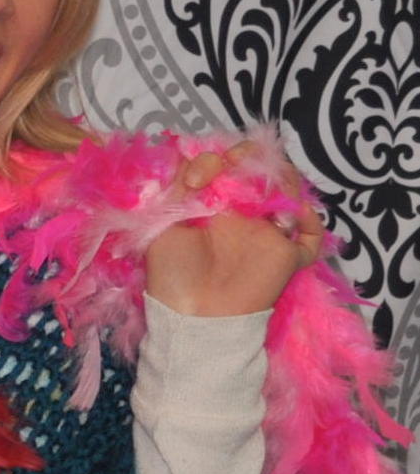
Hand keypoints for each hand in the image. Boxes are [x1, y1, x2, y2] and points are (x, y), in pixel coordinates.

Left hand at [144, 146, 323, 318]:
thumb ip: (174, 193)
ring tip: (258, 189)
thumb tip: (189, 164)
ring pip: (290, 191)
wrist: (193, 316)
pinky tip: (292, 214)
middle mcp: (241, 214)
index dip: (211, 161)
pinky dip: (311, 220)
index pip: (223, 166)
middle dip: (250, 156)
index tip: (194, 180)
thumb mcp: (161, 226)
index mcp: (210, 205)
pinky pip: (312, 235)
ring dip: (281, 178)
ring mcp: (266, 232)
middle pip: (261, 170)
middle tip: (232, 163)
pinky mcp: (288, 255)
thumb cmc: (172, 274)